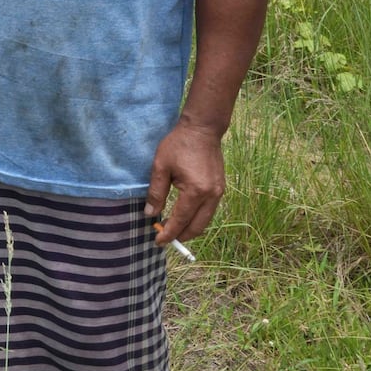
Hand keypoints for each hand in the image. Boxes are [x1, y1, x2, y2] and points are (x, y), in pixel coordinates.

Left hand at [144, 119, 225, 244]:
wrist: (202, 129)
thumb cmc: (179, 145)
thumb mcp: (160, 167)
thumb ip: (156, 193)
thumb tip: (150, 215)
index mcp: (195, 191)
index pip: (181, 220)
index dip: (169, 233)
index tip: (158, 241)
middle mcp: (211, 196)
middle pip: (197, 227)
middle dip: (181, 236)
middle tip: (165, 238)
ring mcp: (219, 193)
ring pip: (205, 221)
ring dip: (190, 228)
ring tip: (173, 229)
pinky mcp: (220, 189)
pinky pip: (209, 211)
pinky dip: (197, 218)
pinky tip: (185, 216)